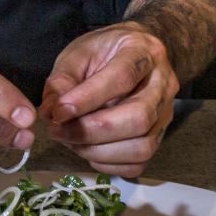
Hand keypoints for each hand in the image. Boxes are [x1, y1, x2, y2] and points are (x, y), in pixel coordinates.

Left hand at [42, 22, 178, 176]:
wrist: (136, 55)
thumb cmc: (105, 52)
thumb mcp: (79, 53)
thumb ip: (63, 80)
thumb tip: (50, 112)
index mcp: (142, 51)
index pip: (122, 78)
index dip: (87, 99)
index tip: (58, 112)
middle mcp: (163, 83)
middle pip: (138, 117)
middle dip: (92, 131)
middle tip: (58, 131)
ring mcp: (166, 113)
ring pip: (143, 146)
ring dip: (99, 151)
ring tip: (71, 141)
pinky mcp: (160, 136)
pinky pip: (140, 162)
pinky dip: (110, 164)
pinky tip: (89, 151)